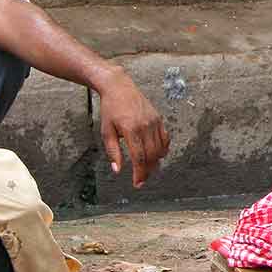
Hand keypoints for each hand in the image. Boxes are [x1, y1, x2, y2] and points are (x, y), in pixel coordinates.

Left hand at [96, 72, 169, 187]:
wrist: (120, 88)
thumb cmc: (110, 109)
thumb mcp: (106, 131)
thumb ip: (113, 151)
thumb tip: (118, 170)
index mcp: (131, 130)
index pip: (139, 157)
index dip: (139, 173)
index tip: (137, 183)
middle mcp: (145, 126)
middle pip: (152, 156)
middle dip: (147, 171)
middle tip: (141, 180)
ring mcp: (154, 122)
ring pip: (160, 149)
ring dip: (155, 162)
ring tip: (147, 170)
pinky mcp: (159, 119)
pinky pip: (165, 139)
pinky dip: (163, 150)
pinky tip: (156, 156)